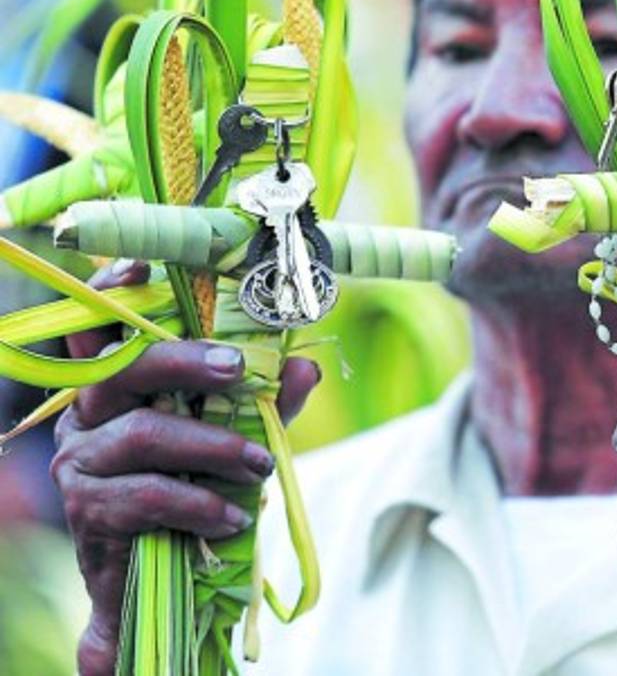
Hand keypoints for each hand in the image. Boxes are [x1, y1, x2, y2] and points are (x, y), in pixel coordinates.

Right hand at [51, 259, 320, 675]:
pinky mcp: (88, 510)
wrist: (155, 579)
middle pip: (124, 368)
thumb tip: (306, 365)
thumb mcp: (234, 440)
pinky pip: (146, 496)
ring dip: (213, 448)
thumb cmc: (192, 490)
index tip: (144, 267)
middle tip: (238, 371)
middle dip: (185, 362)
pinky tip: (233, 516)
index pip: (103, 326)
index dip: (115, 292)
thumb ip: (266, 404)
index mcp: (119, 384)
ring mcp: (80, 461)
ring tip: (259, 466)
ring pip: (143, 434)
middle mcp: (88, 413)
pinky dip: (198, 503)